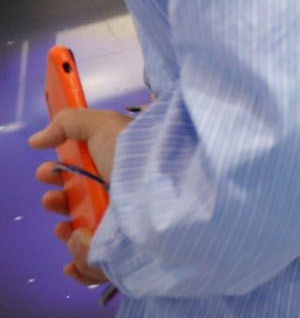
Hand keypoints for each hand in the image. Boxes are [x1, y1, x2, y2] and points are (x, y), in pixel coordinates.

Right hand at [30, 107, 129, 288]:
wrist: (168, 194)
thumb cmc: (137, 157)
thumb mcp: (105, 127)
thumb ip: (70, 124)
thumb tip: (38, 139)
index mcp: (120, 171)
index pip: (86, 176)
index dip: (59, 174)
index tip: (45, 171)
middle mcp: (123, 199)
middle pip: (81, 208)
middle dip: (58, 203)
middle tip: (52, 199)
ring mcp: (125, 229)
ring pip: (84, 239)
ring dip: (67, 234)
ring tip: (68, 228)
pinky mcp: (125, 257)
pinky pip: (96, 267)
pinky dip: (81, 261)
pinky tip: (80, 246)